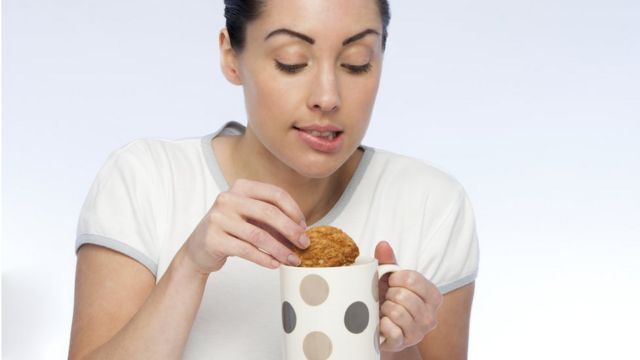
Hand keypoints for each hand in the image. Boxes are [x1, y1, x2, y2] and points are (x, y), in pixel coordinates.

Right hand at [183, 179, 308, 273]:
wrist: (198, 249)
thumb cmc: (230, 231)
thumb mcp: (250, 218)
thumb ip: (272, 220)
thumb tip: (301, 231)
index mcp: (241, 187)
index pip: (275, 194)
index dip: (294, 210)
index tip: (304, 227)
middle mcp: (227, 198)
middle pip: (269, 213)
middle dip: (291, 230)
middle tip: (304, 244)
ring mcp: (218, 218)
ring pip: (259, 235)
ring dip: (280, 249)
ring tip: (292, 259)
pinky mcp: (213, 239)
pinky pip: (246, 250)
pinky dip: (264, 258)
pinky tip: (275, 264)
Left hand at [375, 241, 442, 351]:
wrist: (383, 328)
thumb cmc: (390, 299)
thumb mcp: (390, 279)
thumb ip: (388, 261)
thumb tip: (383, 244)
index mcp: (433, 296)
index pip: (413, 279)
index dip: (395, 278)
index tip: (391, 282)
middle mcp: (431, 316)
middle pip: (404, 296)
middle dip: (389, 295)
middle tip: (387, 298)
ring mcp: (419, 333)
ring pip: (397, 312)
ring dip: (385, 309)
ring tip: (385, 310)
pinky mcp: (404, 344)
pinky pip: (392, 331)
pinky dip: (383, 325)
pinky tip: (382, 323)